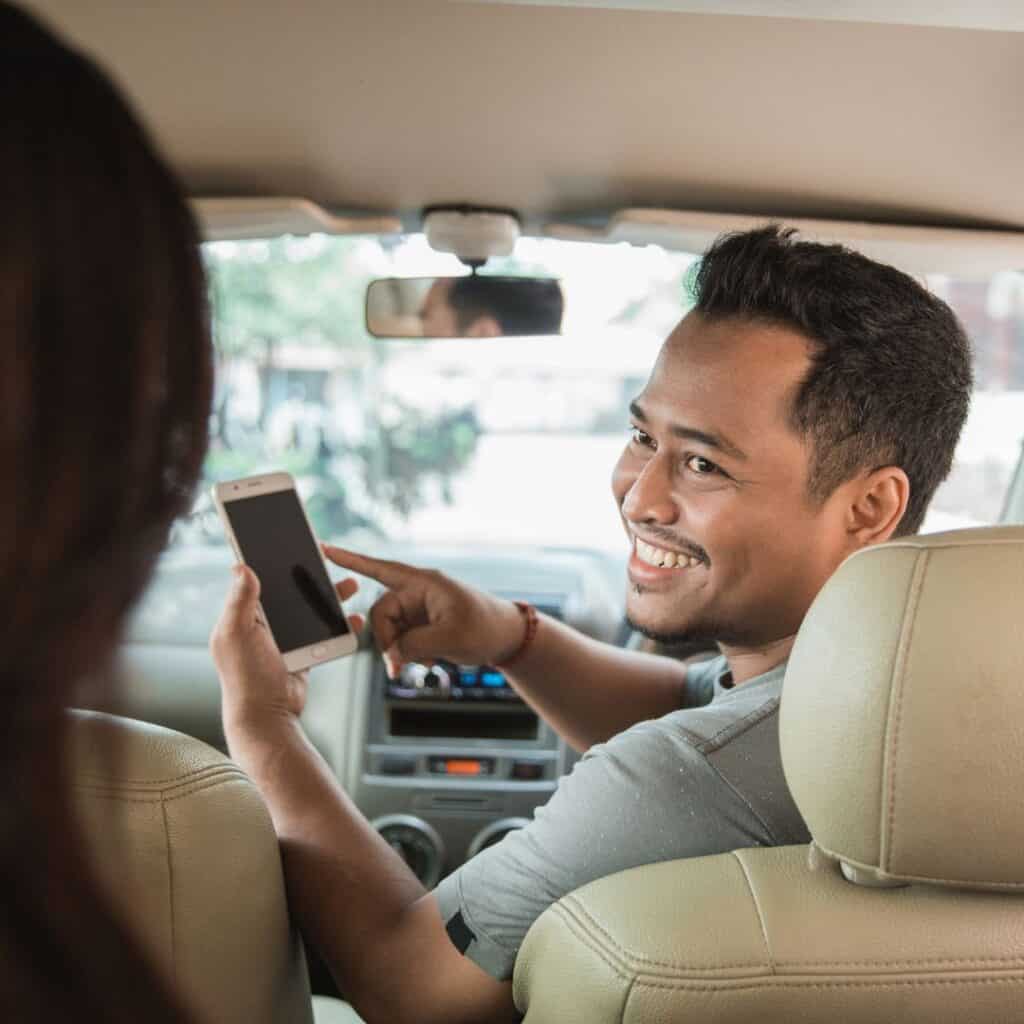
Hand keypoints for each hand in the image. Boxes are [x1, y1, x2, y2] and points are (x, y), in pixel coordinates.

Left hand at [210, 563, 364, 729]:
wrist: (268, 716)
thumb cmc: (246, 678)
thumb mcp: (237, 634)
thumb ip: (239, 601)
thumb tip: (241, 566)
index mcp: (241, 616)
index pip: (255, 578)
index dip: (268, 559)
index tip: (285, 540)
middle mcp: (260, 625)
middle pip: (288, 590)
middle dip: (308, 574)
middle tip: (324, 557)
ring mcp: (283, 639)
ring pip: (309, 608)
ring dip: (329, 596)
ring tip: (348, 585)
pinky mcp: (301, 652)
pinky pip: (322, 631)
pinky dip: (338, 624)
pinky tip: (352, 618)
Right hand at [322, 545, 524, 676]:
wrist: (507, 638)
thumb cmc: (486, 627)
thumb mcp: (451, 638)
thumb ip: (414, 644)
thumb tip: (392, 653)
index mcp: (423, 583)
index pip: (380, 569)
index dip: (350, 560)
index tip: (324, 548)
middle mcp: (417, 592)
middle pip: (381, 613)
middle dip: (386, 641)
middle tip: (396, 667)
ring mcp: (419, 609)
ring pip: (390, 630)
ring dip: (397, 651)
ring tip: (414, 667)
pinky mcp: (422, 625)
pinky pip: (401, 638)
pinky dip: (406, 653)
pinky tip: (423, 662)